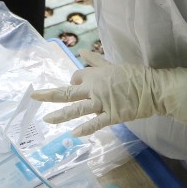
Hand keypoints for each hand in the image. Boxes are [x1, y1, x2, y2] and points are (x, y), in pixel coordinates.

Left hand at [31, 51, 186, 136]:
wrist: (153, 88)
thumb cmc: (134, 76)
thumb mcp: (113, 64)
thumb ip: (96, 60)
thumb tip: (82, 52)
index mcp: (95, 74)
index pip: (75, 78)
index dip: (73, 82)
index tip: (76, 86)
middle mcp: (94, 88)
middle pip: (67, 92)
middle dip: (49, 95)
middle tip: (33, 97)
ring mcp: (102, 103)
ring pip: (77, 109)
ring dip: (60, 115)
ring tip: (47, 120)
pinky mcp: (111, 116)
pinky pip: (95, 123)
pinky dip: (85, 129)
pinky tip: (74, 134)